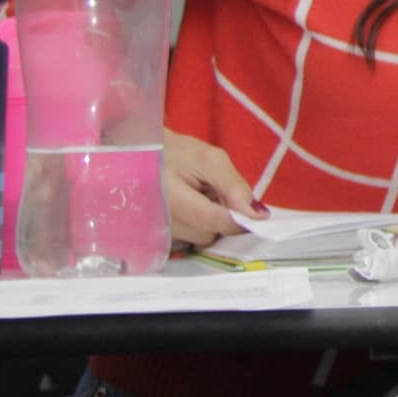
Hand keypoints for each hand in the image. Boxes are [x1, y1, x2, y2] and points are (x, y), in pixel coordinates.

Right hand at [161, 130, 257, 246]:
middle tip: (215, 194)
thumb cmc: (176, 153)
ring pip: (199, 241)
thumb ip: (233, 186)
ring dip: (208, 224)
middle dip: (221, 218)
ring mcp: (152, 233)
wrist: (141, 155)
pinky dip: (195, 228)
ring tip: (198, 200)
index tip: (255, 213)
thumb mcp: (209, 159)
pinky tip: (189, 211)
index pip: (212, 220)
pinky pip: (187, 243)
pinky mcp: (153, 239)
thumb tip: (256, 215)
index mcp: (168, 196)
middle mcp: (156, 220)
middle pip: (207, 235)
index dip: (239, 219)